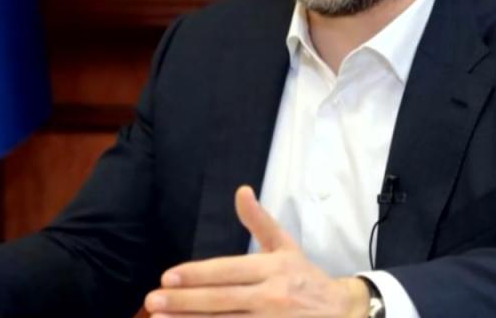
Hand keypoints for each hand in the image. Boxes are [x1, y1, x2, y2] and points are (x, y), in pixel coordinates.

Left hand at [144, 185, 368, 317]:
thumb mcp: (286, 247)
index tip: (168, 276)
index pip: (229, 270)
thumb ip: (260, 221)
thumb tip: (241, 191)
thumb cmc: (306, 278)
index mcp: (275, 268)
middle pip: (222, 300)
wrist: (343, 313)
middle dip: (184, 300)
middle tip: (152, 301)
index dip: (198, 274)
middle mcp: (273, 296)